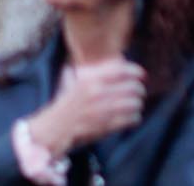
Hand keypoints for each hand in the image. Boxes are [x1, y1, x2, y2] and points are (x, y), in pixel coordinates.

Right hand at [28, 59, 146, 156]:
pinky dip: (135, 118)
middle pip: (132, 87)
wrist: (51, 130)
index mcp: (90, 80)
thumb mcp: (75, 84)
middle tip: (138, 93)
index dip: (136, 72)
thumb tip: (117, 64)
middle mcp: (97, 93)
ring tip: (135, 106)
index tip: (142, 76)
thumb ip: (94, 75)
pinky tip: (131, 118)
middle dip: (139, 91)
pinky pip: (131, 119)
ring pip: (134, 103)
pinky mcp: (104, 126)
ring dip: (138, 105)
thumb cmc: (65, 107)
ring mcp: (101, 111)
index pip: (122, 70)